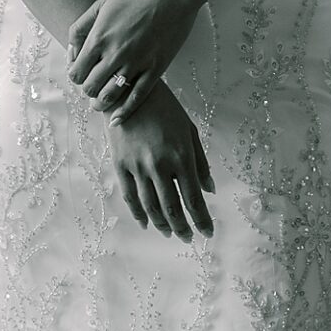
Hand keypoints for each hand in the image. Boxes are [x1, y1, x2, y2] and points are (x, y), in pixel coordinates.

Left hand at [69, 0, 203, 122]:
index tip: (80, 72)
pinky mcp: (155, 70)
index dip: (75, 76)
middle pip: (89, 87)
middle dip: (87, 89)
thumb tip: (71, 47)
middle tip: (92, 85)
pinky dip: (123, 113)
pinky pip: (137, 99)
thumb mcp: (101, 4)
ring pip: (109, 97)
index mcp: (99, 38)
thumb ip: (81, 26)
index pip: (76, 72)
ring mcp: (135, 64)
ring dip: (100, 103)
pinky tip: (115, 121)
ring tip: (100, 102)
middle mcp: (114, 54)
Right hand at [106, 82, 215, 241]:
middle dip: (182, 227)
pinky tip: (146, 223)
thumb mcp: (189, 131)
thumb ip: (200, 163)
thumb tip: (209, 190)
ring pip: (150, 206)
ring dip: (162, 224)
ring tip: (170, 233)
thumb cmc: (166, 109)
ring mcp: (138, 167)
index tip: (207, 233)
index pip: (193, 199)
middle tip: (188, 238)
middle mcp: (159, 166)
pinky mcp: (121, 165)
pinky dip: (138, 213)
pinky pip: (130, 196)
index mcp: (181, 157)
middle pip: (172, 208)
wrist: (129, 92)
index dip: (201, 220)